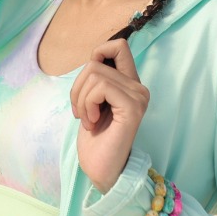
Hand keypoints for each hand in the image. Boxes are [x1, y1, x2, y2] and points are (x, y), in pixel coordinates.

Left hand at [70, 38, 147, 194]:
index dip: (97, 53)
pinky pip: (100, 87)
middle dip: (78, 86)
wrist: (101, 170)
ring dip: (81, 99)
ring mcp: (138, 97)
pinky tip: (92, 122)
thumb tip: (94, 55)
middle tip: (82, 112)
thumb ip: (97, 79)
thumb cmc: (95, 140)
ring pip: (95, 74)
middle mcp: (138, 87)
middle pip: (96, 61)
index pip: (119, 46)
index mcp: (129, 84)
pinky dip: (88, 103)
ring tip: (88, 119)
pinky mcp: (132, 107)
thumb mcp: (92, 102)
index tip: (86, 82)